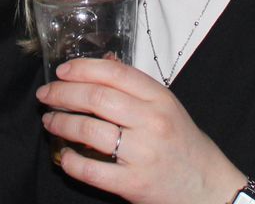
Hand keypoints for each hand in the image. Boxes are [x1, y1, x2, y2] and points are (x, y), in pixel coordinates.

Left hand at [37, 57, 247, 203]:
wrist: (208, 187)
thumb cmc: (183, 144)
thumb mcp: (167, 107)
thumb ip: (136, 89)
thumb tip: (97, 67)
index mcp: (160, 99)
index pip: (115, 73)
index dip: (83, 68)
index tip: (62, 71)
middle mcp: (152, 122)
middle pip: (97, 99)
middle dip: (63, 94)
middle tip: (46, 94)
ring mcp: (142, 154)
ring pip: (90, 131)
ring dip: (62, 123)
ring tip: (50, 121)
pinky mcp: (132, 184)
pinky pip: (91, 170)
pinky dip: (71, 161)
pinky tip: (64, 155)